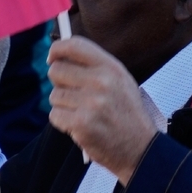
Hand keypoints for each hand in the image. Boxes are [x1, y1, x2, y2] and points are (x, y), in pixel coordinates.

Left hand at [47, 37, 156, 184]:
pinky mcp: (81, 123)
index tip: (52, 57)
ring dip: (63, 105)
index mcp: (111, 67)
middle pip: (56, 70)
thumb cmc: (126, 113)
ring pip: (54, 95)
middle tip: (72, 93)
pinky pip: (54, 115)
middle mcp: (102, 81)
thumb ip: (94, 66)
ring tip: (83, 113)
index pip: (74, 45)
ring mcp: (91, 103)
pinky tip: (79, 125)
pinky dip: (62, 121)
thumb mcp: (120, 81)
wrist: (139, 147)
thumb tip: (60, 56)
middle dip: (58, 82)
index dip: (57, 48)